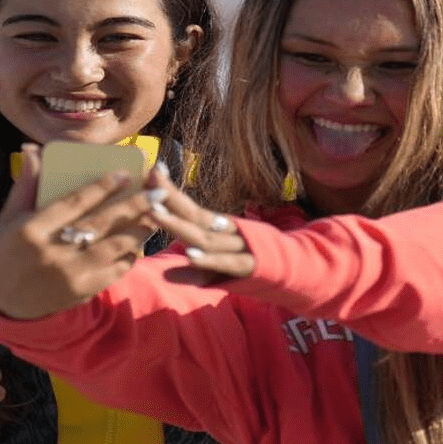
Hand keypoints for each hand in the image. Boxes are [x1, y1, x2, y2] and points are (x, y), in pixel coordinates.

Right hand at [0, 144, 159, 319]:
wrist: (6, 302)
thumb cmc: (8, 252)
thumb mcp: (9, 218)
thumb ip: (25, 184)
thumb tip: (33, 150)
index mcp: (32, 230)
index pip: (73, 203)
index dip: (101, 187)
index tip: (125, 174)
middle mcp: (52, 252)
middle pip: (101, 223)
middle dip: (133, 206)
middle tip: (157, 192)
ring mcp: (69, 275)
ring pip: (114, 248)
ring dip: (139, 231)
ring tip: (157, 215)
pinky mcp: (81, 292)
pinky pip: (114, 272)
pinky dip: (129, 257)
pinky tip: (138, 244)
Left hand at [140, 164, 254, 286]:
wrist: (296, 271)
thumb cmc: (251, 265)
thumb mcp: (220, 264)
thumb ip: (196, 267)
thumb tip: (168, 272)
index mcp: (218, 228)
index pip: (189, 207)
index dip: (170, 191)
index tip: (150, 171)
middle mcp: (227, 232)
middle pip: (194, 214)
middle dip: (169, 198)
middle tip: (146, 182)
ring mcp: (238, 247)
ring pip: (205, 236)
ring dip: (179, 225)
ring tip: (156, 213)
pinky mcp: (249, 266)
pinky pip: (226, 262)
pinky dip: (209, 259)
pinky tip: (191, 255)